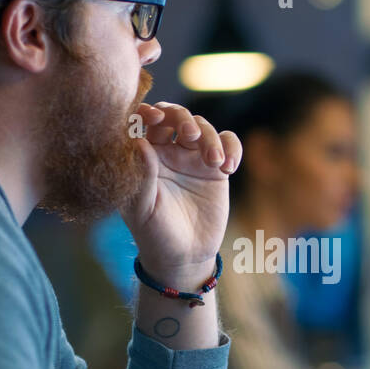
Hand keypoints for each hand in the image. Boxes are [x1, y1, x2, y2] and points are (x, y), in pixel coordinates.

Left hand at [121, 102, 242, 288]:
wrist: (185, 256)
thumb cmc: (155, 234)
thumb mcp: (143, 208)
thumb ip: (142, 175)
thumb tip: (137, 141)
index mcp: (145, 156)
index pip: (143, 122)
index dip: (148, 112)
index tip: (155, 118)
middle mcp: (168, 152)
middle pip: (175, 116)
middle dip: (183, 118)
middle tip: (190, 134)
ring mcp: (194, 158)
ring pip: (204, 127)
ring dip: (211, 138)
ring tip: (214, 162)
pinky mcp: (217, 169)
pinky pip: (228, 144)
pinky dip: (232, 147)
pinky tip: (228, 166)